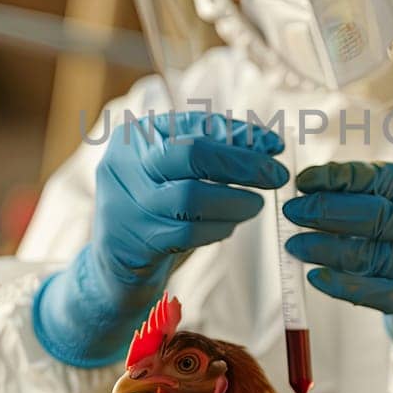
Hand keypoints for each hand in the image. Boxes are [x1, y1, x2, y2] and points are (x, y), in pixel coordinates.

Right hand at [34, 112, 287, 367]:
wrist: (115, 268)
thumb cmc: (156, 211)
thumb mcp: (178, 174)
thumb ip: (214, 153)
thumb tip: (268, 143)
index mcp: (134, 136)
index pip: (195, 125)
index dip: (240, 134)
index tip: (275, 146)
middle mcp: (123, 164)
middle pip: (191, 153)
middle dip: (242, 163)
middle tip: (276, 176)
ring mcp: (124, 204)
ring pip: (192, 197)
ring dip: (235, 201)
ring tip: (256, 205)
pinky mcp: (132, 242)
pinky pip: (187, 232)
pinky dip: (217, 229)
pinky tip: (228, 227)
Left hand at [283, 162, 392, 359]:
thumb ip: (361, 193)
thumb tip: (308, 186)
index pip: (382, 178)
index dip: (338, 178)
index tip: (303, 181)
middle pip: (380, 217)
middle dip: (329, 212)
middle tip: (294, 212)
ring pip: (377, 257)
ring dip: (329, 251)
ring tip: (297, 246)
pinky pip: (382, 294)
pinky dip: (345, 286)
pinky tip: (318, 277)